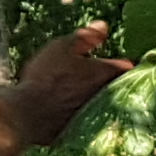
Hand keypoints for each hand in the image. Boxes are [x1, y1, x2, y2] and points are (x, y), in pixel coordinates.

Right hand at [9, 23, 128, 148]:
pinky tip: (72, 107)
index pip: (127, 66)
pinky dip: (84, 110)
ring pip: (103, 102)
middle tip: (102, 72)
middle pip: (117, 85)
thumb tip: (103, 26)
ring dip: (99, 96)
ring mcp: (94, 113)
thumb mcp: (62, 47)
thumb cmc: (45, 76)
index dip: (123, 60)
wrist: (28, 113)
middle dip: (112, 79)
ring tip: (85, 89)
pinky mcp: (80, 128)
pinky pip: (88, 117)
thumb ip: (85, 37)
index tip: (119, 57)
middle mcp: (104, 95)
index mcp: (103, 73)